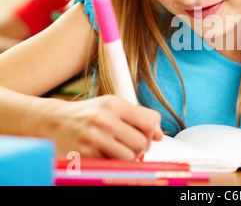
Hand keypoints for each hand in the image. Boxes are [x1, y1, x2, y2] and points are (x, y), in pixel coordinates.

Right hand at [45, 95, 162, 159]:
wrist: (52, 122)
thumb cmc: (87, 115)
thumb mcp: (112, 107)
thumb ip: (138, 118)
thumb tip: (159, 136)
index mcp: (115, 104)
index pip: (150, 121)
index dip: (151, 131)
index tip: (145, 134)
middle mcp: (105, 120)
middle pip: (142, 142)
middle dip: (140, 146)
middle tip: (128, 144)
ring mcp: (94, 138)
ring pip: (130, 157)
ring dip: (127, 157)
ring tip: (116, 149)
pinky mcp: (85, 155)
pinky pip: (112, 165)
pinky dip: (111, 162)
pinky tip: (102, 153)